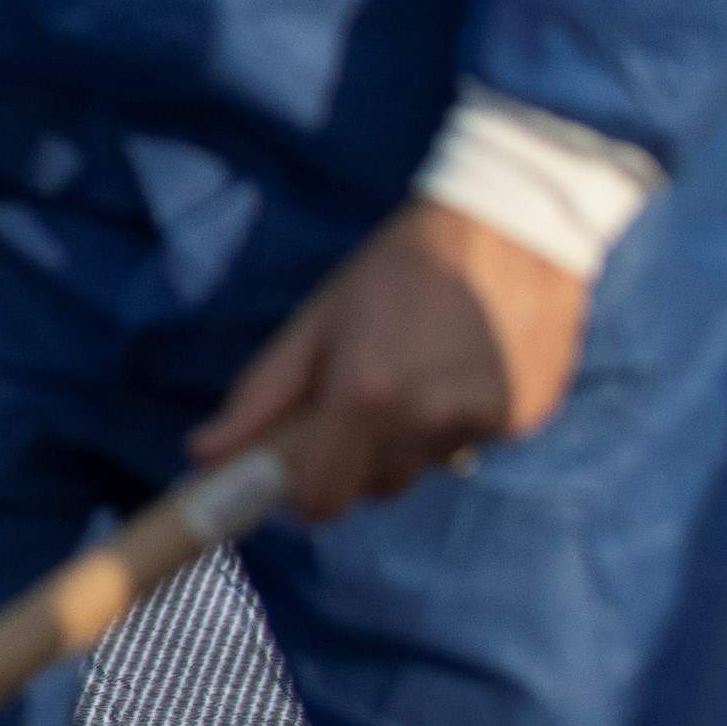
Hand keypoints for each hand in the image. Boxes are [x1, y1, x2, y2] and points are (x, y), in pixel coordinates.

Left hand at [191, 197, 590, 519]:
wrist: (511, 226)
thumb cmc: (395, 269)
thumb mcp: (316, 322)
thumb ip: (260, 396)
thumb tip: (201, 454)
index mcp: (364, 396)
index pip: (321, 499)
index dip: (300, 493)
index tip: (293, 469)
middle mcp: (427, 420)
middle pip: (373, 488)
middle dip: (354, 460)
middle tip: (358, 397)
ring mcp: (484, 422)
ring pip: (422, 467)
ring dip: (407, 440)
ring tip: (416, 370)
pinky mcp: (525, 418)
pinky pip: (470, 443)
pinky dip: (455, 421)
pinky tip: (460, 366)